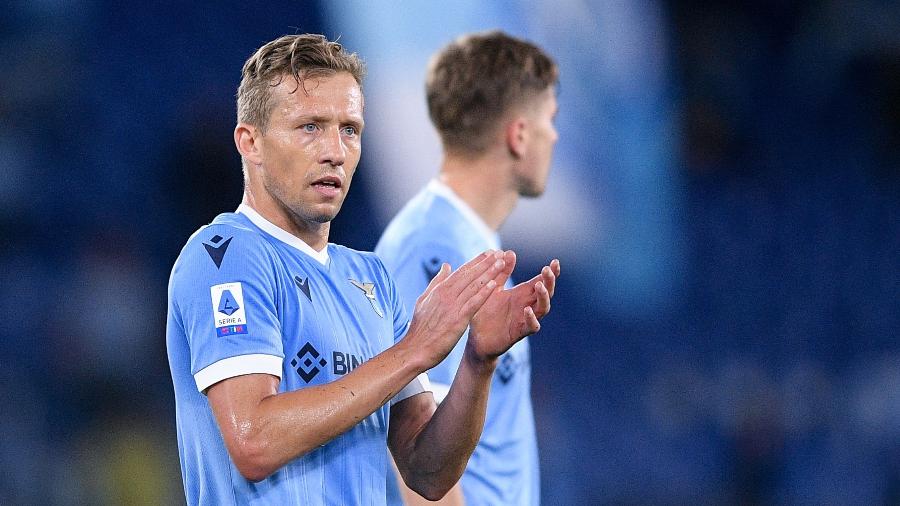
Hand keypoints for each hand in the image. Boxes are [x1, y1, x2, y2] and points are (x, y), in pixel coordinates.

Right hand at [403, 250, 512, 368]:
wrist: (415, 349)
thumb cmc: (420, 327)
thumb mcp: (424, 300)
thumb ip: (437, 282)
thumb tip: (446, 265)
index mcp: (439, 289)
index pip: (461, 271)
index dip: (476, 261)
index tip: (489, 253)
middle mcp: (446, 294)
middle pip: (470, 275)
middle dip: (486, 263)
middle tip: (499, 253)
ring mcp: (452, 306)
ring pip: (474, 286)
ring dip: (489, 273)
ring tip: (501, 263)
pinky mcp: (457, 320)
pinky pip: (473, 303)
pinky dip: (484, 294)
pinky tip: (495, 285)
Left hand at [468, 255, 559, 360]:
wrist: (476, 336)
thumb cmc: (485, 311)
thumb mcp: (493, 287)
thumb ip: (502, 272)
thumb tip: (510, 251)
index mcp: (522, 294)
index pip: (541, 281)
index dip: (551, 273)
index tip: (555, 261)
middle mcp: (527, 305)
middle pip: (546, 293)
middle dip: (549, 281)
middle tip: (547, 269)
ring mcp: (524, 319)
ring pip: (543, 308)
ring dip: (543, 297)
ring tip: (539, 285)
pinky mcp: (518, 333)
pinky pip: (531, 327)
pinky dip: (531, 319)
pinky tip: (527, 309)